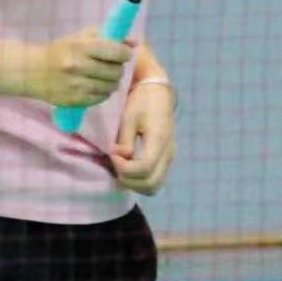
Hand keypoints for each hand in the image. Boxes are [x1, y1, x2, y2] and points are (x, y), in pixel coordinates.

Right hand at [30, 27, 134, 107]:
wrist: (31, 71)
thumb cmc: (59, 50)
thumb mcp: (80, 37)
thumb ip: (108, 36)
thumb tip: (134, 42)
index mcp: (80, 46)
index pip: (116, 52)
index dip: (124, 54)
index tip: (122, 54)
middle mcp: (78, 66)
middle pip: (116, 71)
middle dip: (117, 68)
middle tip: (111, 66)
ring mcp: (76, 85)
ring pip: (111, 86)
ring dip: (111, 81)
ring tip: (102, 76)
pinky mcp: (74, 100)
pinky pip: (100, 98)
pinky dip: (102, 92)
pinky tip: (93, 86)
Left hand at [110, 81, 175, 195]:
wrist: (158, 94)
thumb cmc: (142, 102)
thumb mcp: (129, 117)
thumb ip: (124, 140)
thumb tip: (119, 157)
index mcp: (159, 140)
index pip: (144, 168)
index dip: (124, 168)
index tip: (112, 155)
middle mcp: (168, 153)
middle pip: (150, 184)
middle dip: (128, 179)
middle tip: (114, 163)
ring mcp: (169, 158)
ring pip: (153, 187)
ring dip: (134, 184)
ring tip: (120, 168)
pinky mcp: (166, 160)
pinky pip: (154, 180)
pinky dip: (139, 181)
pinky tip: (127, 168)